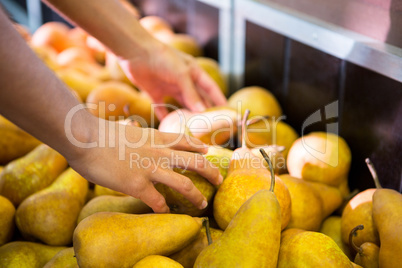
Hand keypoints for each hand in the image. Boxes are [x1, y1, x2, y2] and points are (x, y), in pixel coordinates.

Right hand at [67, 119, 222, 212]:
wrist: (84, 138)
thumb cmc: (100, 134)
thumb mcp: (127, 129)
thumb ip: (136, 132)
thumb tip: (133, 126)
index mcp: (156, 137)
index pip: (185, 141)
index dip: (199, 146)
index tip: (207, 151)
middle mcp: (159, 152)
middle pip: (196, 162)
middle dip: (212, 172)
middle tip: (219, 181)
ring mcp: (150, 169)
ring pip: (184, 184)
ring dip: (196, 197)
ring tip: (202, 205)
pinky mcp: (137, 185)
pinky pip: (158, 201)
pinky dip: (164, 209)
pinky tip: (164, 212)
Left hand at [118, 43, 226, 118]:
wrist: (136, 52)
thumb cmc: (163, 58)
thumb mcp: (181, 74)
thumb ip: (191, 93)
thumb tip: (202, 111)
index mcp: (193, 72)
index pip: (211, 88)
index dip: (219, 99)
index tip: (227, 111)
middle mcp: (183, 80)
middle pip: (197, 99)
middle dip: (204, 110)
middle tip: (212, 125)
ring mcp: (169, 87)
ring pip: (181, 104)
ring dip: (187, 115)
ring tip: (194, 129)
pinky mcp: (155, 92)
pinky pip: (162, 108)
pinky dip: (166, 117)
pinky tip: (170, 127)